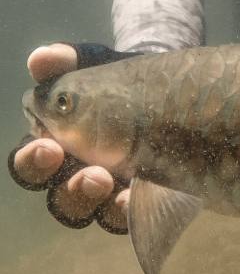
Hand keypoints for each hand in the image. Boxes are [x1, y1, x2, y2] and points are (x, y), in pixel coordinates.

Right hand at [9, 43, 129, 232]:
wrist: (174, 89)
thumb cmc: (120, 80)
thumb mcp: (97, 64)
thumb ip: (68, 60)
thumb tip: (41, 58)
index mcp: (55, 146)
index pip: (30, 164)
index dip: (32, 161)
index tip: (48, 148)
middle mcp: (76, 176)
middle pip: (59, 198)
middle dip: (67, 189)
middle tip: (91, 175)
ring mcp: (110, 192)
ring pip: (91, 211)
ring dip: (94, 199)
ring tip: (106, 181)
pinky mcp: (142, 199)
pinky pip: (128, 215)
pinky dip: (127, 208)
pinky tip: (134, 196)